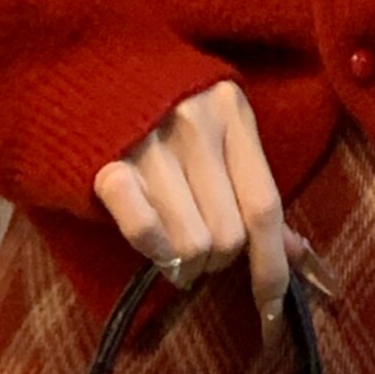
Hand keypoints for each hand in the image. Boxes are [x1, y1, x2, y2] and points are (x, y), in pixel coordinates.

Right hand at [93, 78, 315, 336]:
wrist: (76, 65)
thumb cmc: (157, 105)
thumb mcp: (216, 128)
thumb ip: (252, 185)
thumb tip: (298, 254)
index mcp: (231, 111)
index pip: (265, 206)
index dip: (272, 265)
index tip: (271, 308)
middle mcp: (195, 124)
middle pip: (228, 235)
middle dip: (217, 263)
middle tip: (200, 256)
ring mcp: (148, 141)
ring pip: (192, 243)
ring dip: (184, 266)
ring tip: (174, 253)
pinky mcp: (105, 163)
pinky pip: (145, 231)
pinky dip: (153, 251)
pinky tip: (151, 247)